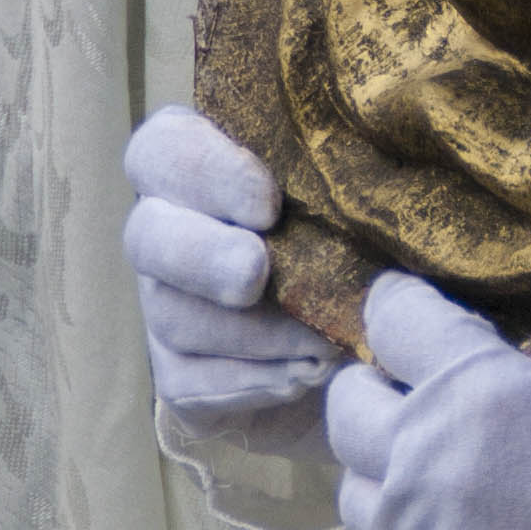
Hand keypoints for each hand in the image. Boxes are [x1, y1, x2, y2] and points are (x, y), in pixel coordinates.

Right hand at [123, 105, 337, 429]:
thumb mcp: (358, 190)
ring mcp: (164, 303)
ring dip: (252, 334)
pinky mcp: (179, 372)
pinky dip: (253, 382)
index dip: (205, 171)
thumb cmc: (360, 231)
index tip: (268, 203)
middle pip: (147, 234)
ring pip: (174, 317)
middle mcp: (166, 227)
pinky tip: (305, 376)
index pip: (165, 147)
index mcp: (197, 159)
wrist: (358, 335)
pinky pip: (192, 382)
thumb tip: (384, 157)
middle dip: (203, 255)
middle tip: (255, 273)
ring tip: (323, 342)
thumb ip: (352, 167)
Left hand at [327, 269, 530, 529]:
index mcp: (474, 380)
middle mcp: (431, 460)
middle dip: (375, 387)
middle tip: (414, 387)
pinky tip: (450, 527)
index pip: (388, 316)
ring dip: (384, 469)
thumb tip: (509, 312)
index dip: (400, 304)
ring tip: (429, 463)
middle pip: (344, 410)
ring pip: (354, 494)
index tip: (413, 309)